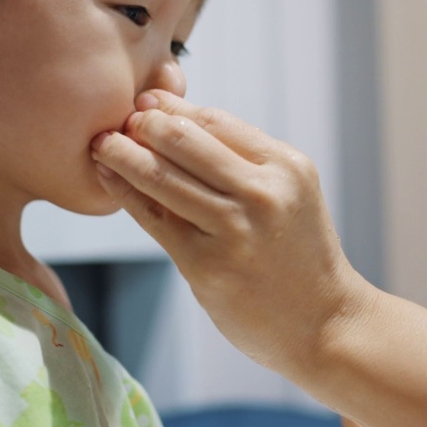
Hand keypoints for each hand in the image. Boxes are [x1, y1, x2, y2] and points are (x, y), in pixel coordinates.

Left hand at [89, 90, 375, 375]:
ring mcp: (234, 230)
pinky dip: (125, 192)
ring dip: (123, 153)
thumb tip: (179, 125)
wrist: (325, 325)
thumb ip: (246, 163)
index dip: (173, 108)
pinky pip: (154, 219)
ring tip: (100, 143)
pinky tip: (108, 178)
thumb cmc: (300, 256)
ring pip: (162, 177)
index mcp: (286, 166)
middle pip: (185, 141)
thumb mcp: (292, 194)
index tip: (145, 101)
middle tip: (118, 120)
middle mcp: (263, 193)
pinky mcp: (207, 266)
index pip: (217, 121)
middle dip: (144, 124)